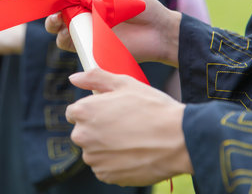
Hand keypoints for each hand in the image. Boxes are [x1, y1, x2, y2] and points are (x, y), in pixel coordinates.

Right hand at [45, 0, 181, 66]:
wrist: (160, 32)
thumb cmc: (141, 5)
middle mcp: (85, 13)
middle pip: (57, 13)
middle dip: (50, 11)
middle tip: (53, 9)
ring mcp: (88, 31)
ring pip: (61, 30)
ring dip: (55, 25)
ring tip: (61, 21)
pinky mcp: (92, 47)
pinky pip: (72, 45)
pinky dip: (66, 40)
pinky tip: (70, 34)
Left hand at [66, 69, 192, 186]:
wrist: (177, 139)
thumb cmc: (152, 107)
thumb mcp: (124, 83)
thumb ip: (95, 77)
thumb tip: (74, 78)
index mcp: (84, 111)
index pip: (73, 112)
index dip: (91, 110)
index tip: (107, 112)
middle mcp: (83, 136)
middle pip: (82, 132)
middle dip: (97, 128)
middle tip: (123, 124)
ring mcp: (93, 158)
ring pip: (94, 151)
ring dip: (106, 146)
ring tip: (131, 139)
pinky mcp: (106, 175)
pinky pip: (104, 167)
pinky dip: (115, 162)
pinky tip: (133, 152)